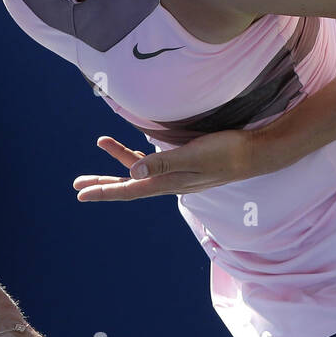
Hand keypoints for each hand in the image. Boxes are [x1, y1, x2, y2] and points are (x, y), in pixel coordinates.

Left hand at [73, 129, 285, 203]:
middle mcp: (170, 180)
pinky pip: (155, 161)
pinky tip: (136, 149)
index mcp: (168, 182)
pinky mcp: (187, 161)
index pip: (129, 189)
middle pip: (129, 182)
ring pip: (141, 169)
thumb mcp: (194, 155)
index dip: (103, 190)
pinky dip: (140, 155)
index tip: (80, 193)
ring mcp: (179, 172)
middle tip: (78, 184)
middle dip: (103, 182)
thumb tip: (133, 172)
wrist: (257, 152)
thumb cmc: (227, 152)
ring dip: (120, 159)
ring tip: (101, 143)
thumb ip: (163, 162)